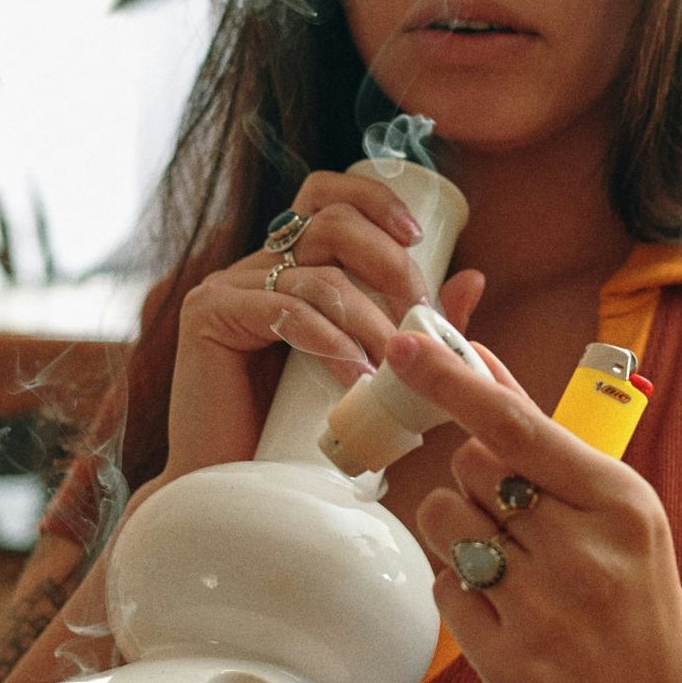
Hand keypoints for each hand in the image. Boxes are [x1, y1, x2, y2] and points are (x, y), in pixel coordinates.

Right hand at [162, 172, 484, 479]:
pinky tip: (353, 377)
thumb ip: (414, 325)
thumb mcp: (369, 365)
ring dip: (369, 321)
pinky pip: (284, 312)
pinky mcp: (208, 316)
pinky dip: (330, 343)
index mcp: (289, 264)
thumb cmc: (300, 432)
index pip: (327, 195)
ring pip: (318, 276)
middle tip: (419, 313)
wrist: (234, 487)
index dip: (374, 200)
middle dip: (389, 264)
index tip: (416, 237)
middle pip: (331, 221)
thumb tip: (473, 279)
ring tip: (391, 369)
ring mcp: (227, 286)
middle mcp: (255, 265)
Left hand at [386, 332, 681, 682]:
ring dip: (461, 528)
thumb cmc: (635, 591)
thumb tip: (480, 359)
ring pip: (444, 521)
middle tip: (514, 509)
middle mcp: (581, 553)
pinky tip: (505, 604)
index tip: (406, 346)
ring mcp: (542, 612)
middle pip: (470, 465)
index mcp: (617, 502)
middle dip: (477, 476)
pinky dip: (463, 585)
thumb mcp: (617, 506)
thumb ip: (544, 436)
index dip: (452, 380)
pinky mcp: (506, 662)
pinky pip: (442, 585)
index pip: (516, 426)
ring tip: (509, 558)